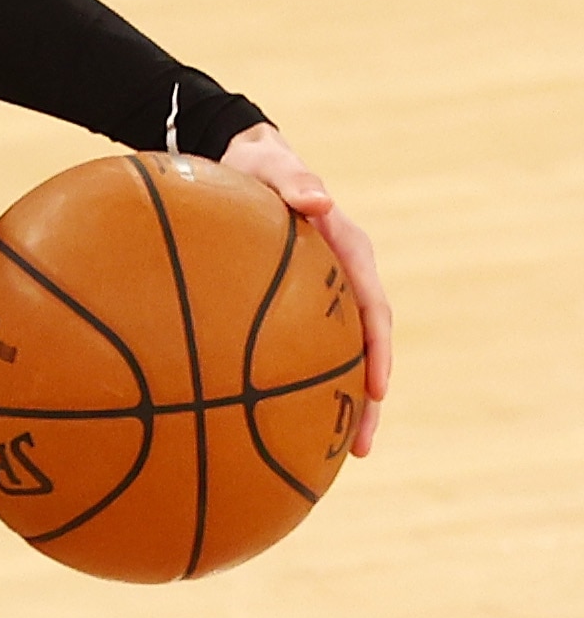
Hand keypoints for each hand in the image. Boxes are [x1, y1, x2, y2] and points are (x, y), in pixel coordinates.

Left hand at [219, 122, 391, 454]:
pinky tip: (271, 425)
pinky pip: (299, 351)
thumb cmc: (257, 167)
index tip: (376, 390)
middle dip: (364, 400)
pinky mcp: (293, 308)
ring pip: (335, 359)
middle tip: (359, 448)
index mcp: (348, 253)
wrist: (239, 160)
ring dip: (336, 406)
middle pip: (363, 350)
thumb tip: (318, 201)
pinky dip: (292, 386)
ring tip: (329, 457)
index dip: (377, 352)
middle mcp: (342, 282)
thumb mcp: (273, 167)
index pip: (373, 310)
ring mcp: (319, 298)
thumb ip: (295, 182)